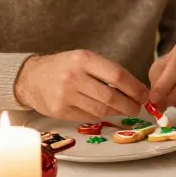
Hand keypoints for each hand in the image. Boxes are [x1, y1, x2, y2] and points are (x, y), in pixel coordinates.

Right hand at [14, 51, 148, 121]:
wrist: (30, 77)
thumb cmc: (64, 67)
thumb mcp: (84, 59)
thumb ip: (107, 71)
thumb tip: (136, 89)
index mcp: (83, 59)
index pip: (117, 75)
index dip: (134, 88)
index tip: (144, 95)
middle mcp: (74, 77)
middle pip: (110, 96)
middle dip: (129, 105)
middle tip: (137, 107)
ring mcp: (65, 95)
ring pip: (101, 109)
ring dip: (117, 112)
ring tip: (124, 110)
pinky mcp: (59, 111)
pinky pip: (88, 117)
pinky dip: (100, 115)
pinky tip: (104, 111)